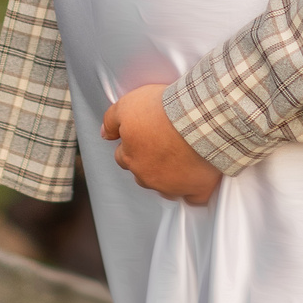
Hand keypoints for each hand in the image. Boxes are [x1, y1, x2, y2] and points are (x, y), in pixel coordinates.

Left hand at [102, 84, 221, 205]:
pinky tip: (196, 178)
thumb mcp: (127, 104)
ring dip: (169, 175)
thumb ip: (111, 120)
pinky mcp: (196, 189)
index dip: (131, 144)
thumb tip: (104, 133)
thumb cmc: (164, 110)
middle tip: (162, 142)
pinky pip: (193, 197)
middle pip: (142, 173)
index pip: (123, 156)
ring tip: (181, 155)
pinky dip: (193, 189)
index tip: (143, 135)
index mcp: (131, 158)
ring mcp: (172, 186)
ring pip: (165, 186)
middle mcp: (148, 177)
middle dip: (149, 161)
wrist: (197, 117)